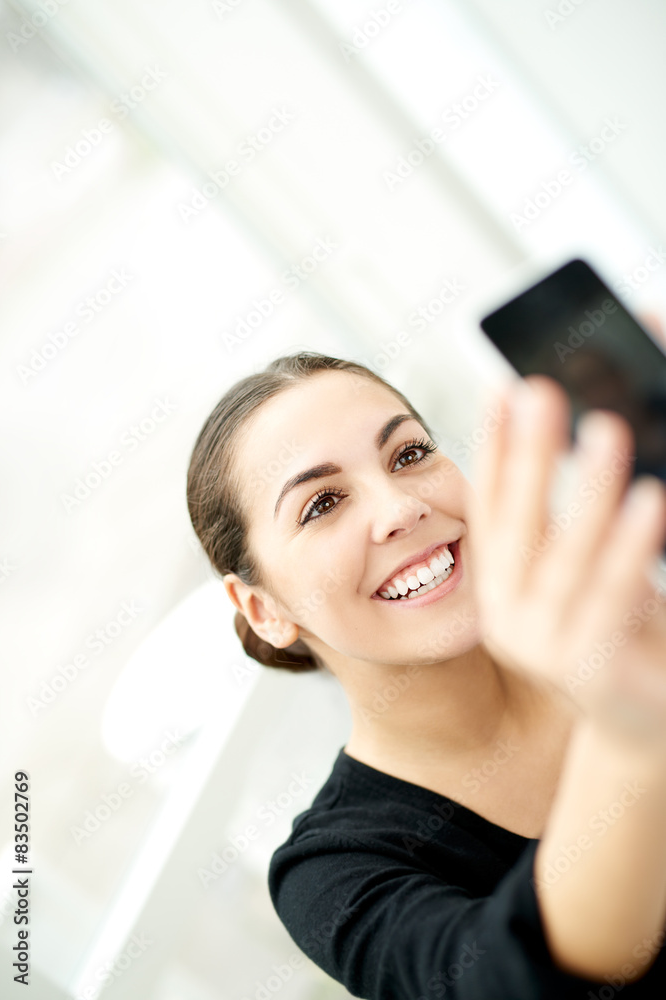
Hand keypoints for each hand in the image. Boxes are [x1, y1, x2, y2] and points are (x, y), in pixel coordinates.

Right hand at [468, 373, 665, 753]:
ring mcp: (541, 645)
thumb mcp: (594, 570)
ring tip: (606, 430)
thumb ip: (585, 522)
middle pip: (515, 524)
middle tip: (541, 392)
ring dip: (585, 490)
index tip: (503, 392)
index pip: (490, 508)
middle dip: (527, 454)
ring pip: (564, 557)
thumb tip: (593, 437)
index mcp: (502, 587)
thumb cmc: (625, 637)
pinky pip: (610, 597)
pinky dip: (628, 547)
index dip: (493, 448)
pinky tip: (648, 500)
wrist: (644, 725)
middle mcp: (508, 615)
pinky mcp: (586, 670)